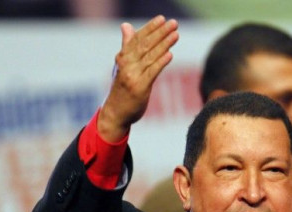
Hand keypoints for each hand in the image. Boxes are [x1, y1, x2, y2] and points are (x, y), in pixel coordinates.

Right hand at [98, 15, 178, 141]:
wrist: (116, 112)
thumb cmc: (122, 88)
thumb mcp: (123, 66)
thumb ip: (127, 46)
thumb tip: (126, 26)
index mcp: (122, 58)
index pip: (137, 39)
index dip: (150, 28)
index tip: (162, 19)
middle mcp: (126, 64)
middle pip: (145, 45)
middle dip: (160, 33)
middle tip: (173, 24)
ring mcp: (132, 76)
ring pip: (150, 57)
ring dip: (164, 44)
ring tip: (175, 35)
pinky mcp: (139, 88)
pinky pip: (151, 72)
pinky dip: (160, 62)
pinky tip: (170, 54)